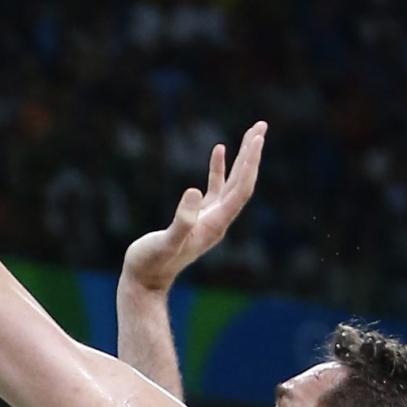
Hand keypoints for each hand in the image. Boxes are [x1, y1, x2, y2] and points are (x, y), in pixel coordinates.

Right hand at [122, 122, 265, 292]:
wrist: (144, 281)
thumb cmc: (151, 263)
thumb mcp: (165, 242)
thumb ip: (181, 220)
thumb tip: (194, 191)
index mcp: (215, 224)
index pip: (240, 189)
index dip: (249, 163)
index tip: (256, 139)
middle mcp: (218, 220)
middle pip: (243, 182)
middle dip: (252, 154)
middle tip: (261, 126)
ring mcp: (209, 217)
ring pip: (232, 182)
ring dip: (242, 158)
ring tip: (252, 132)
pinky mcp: (197, 216)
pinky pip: (215, 187)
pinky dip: (218, 168)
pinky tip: (219, 150)